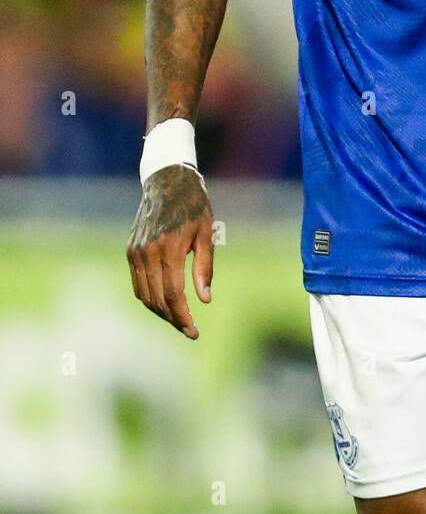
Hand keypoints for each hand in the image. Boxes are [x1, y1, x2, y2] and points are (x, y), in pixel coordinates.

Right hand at [127, 165, 213, 338]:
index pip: (173, 294)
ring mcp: (136, 252)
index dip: (183, 317)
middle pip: (157, 299)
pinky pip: (138, 283)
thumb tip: (205, 299)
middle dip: (173, 319)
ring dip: (160, 311)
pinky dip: (149, 298)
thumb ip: (205, 267)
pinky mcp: (130, 251)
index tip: (194, 332)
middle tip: (189, 330)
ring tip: (179, 319)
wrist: (167, 181)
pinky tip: (165, 303)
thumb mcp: (206, 233)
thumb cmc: (194, 206)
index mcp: (170, 248)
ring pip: (144, 295)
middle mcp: (148, 252)